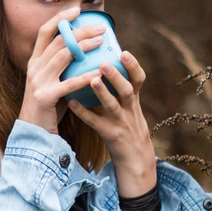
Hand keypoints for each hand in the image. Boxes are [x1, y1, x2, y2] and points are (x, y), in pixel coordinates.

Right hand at [18, 7, 107, 133]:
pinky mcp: (46, 97)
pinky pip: (69, 84)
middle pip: (58, 41)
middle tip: (101, 28)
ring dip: (84, 47)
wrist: (33, 131)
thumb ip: (62, 66)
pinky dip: (85, 78)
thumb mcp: (52, 80)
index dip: (60, 19)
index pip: (44, 32)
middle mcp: (34, 68)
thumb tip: (85, 48)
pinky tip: (99, 74)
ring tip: (101, 42)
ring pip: (63, 56)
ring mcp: (38, 81)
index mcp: (34, 61)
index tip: (77, 10)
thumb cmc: (48, 105)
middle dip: (80, 31)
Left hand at [67, 52, 156, 198]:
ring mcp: (121, 122)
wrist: (135, 159)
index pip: (139, 79)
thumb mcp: (130, 107)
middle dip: (117, 76)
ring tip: (92, 79)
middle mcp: (130, 109)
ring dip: (102, 93)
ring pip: (113, 106)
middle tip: (104, 62)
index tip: (123, 52)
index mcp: (134, 100)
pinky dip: (84, 112)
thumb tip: (104, 61)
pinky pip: (96, 123)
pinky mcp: (111, 135)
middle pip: (127, 90)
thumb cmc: (127, 126)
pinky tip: (72, 103)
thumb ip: (120, 88)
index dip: (133, 66)